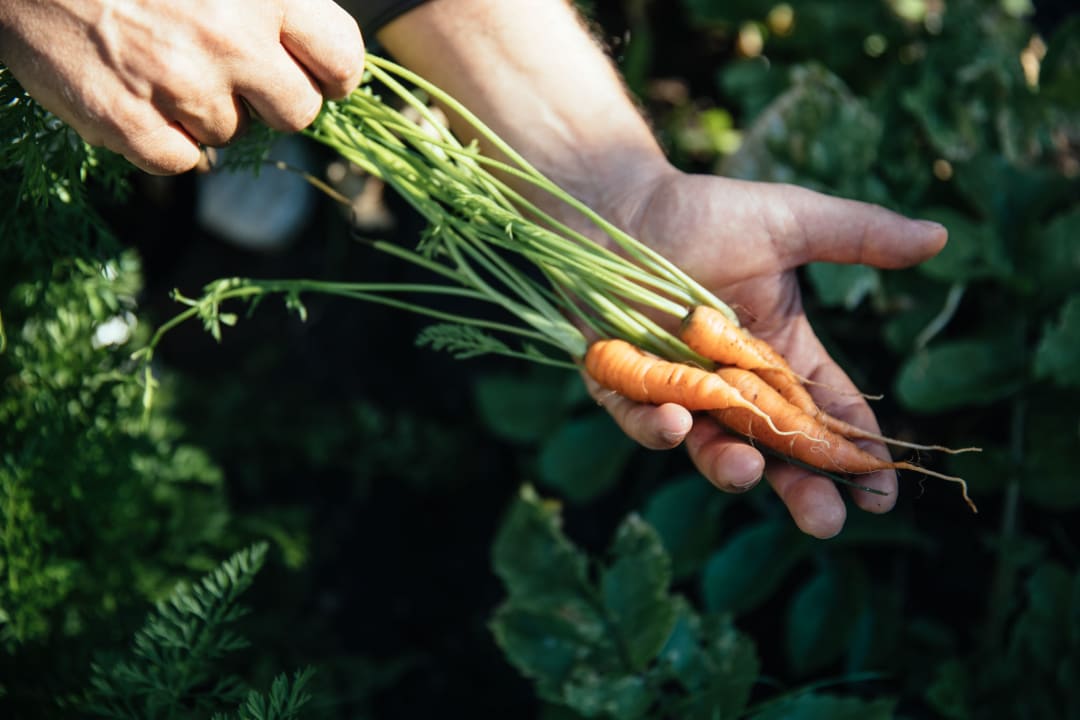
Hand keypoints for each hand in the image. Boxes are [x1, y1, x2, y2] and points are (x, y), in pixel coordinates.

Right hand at [0, 0, 363, 173]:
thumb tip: (315, 53)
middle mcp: (230, 37)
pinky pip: (179, 161)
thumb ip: (273, 2)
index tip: (316, 76)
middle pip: (298, 112)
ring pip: (232, 134)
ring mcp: (178, 82)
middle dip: (274, 101)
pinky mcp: (126, 120)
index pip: (341, 58)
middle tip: (237, 76)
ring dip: (206, 112)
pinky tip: (138, 98)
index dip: (333, 75)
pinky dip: (162, 140)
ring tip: (163, 65)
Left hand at [587, 169, 946, 537]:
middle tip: (826, 522)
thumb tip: (939, 237)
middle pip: (775, 449)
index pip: (826, 413)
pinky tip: (673, 421)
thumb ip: (857, 235)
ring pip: (710, 446)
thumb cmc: (700, 211)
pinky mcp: (623, 388)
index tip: (882, 491)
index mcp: (777, 353)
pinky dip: (656, 426)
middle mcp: (731, 384)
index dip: (856, 453)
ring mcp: (677, 391)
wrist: (616, 205)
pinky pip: (641, 421)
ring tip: (747, 471)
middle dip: (802, 488)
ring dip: (729, 466)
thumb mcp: (787, 222)